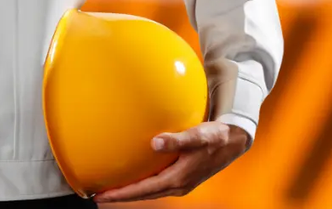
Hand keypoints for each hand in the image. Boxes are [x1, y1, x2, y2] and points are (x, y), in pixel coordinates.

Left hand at [94, 122, 248, 202]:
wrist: (233, 142)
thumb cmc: (216, 137)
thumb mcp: (198, 135)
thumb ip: (177, 139)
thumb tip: (155, 143)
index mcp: (178, 179)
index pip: (143, 190)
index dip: (122, 194)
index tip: (102, 196)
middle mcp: (177, 184)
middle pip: (143, 194)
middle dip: (121, 196)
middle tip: (98, 195)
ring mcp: (179, 182)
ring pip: (149, 190)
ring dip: (130, 191)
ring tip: (111, 188)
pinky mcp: (181, 176)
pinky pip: (155, 183)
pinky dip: (141, 183)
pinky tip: (133, 173)